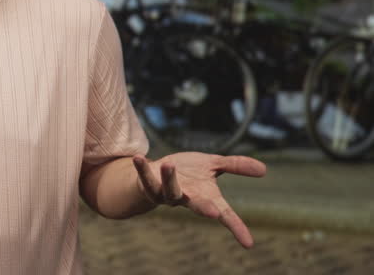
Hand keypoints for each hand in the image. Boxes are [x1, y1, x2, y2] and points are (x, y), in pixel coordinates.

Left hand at [132, 152, 265, 247]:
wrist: (158, 172)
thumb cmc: (189, 172)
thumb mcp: (213, 165)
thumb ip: (236, 166)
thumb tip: (264, 169)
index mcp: (205, 197)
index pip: (225, 214)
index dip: (237, 227)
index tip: (249, 244)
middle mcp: (187, 198)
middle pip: (196, 206)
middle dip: (203, 209)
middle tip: (212, 213)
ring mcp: (167, 194)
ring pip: (170, 190)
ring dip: (169, 179)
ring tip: (169, 165)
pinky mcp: (149, 185)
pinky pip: (145, 178)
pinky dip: (141, 169)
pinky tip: (138, 157)